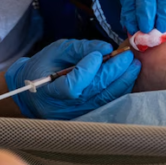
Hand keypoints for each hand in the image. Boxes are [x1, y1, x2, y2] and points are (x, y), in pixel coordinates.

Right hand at [5, 39, 139, 119]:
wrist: (32, 91)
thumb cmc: (43, 68)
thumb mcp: (55, 51)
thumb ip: (79, 48)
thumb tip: (105, 48)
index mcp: (49, 92)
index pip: (72, 86)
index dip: (88, 70)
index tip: (100, 54)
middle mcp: (64, 108)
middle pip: (94, 92)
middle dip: (114, 72)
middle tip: (128, 56)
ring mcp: (77, 115)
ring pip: (105, 99)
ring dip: (122, 81)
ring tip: (133, 65)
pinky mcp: (87, 116)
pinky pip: (107, 103)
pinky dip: (119, 89)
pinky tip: (127, 77)